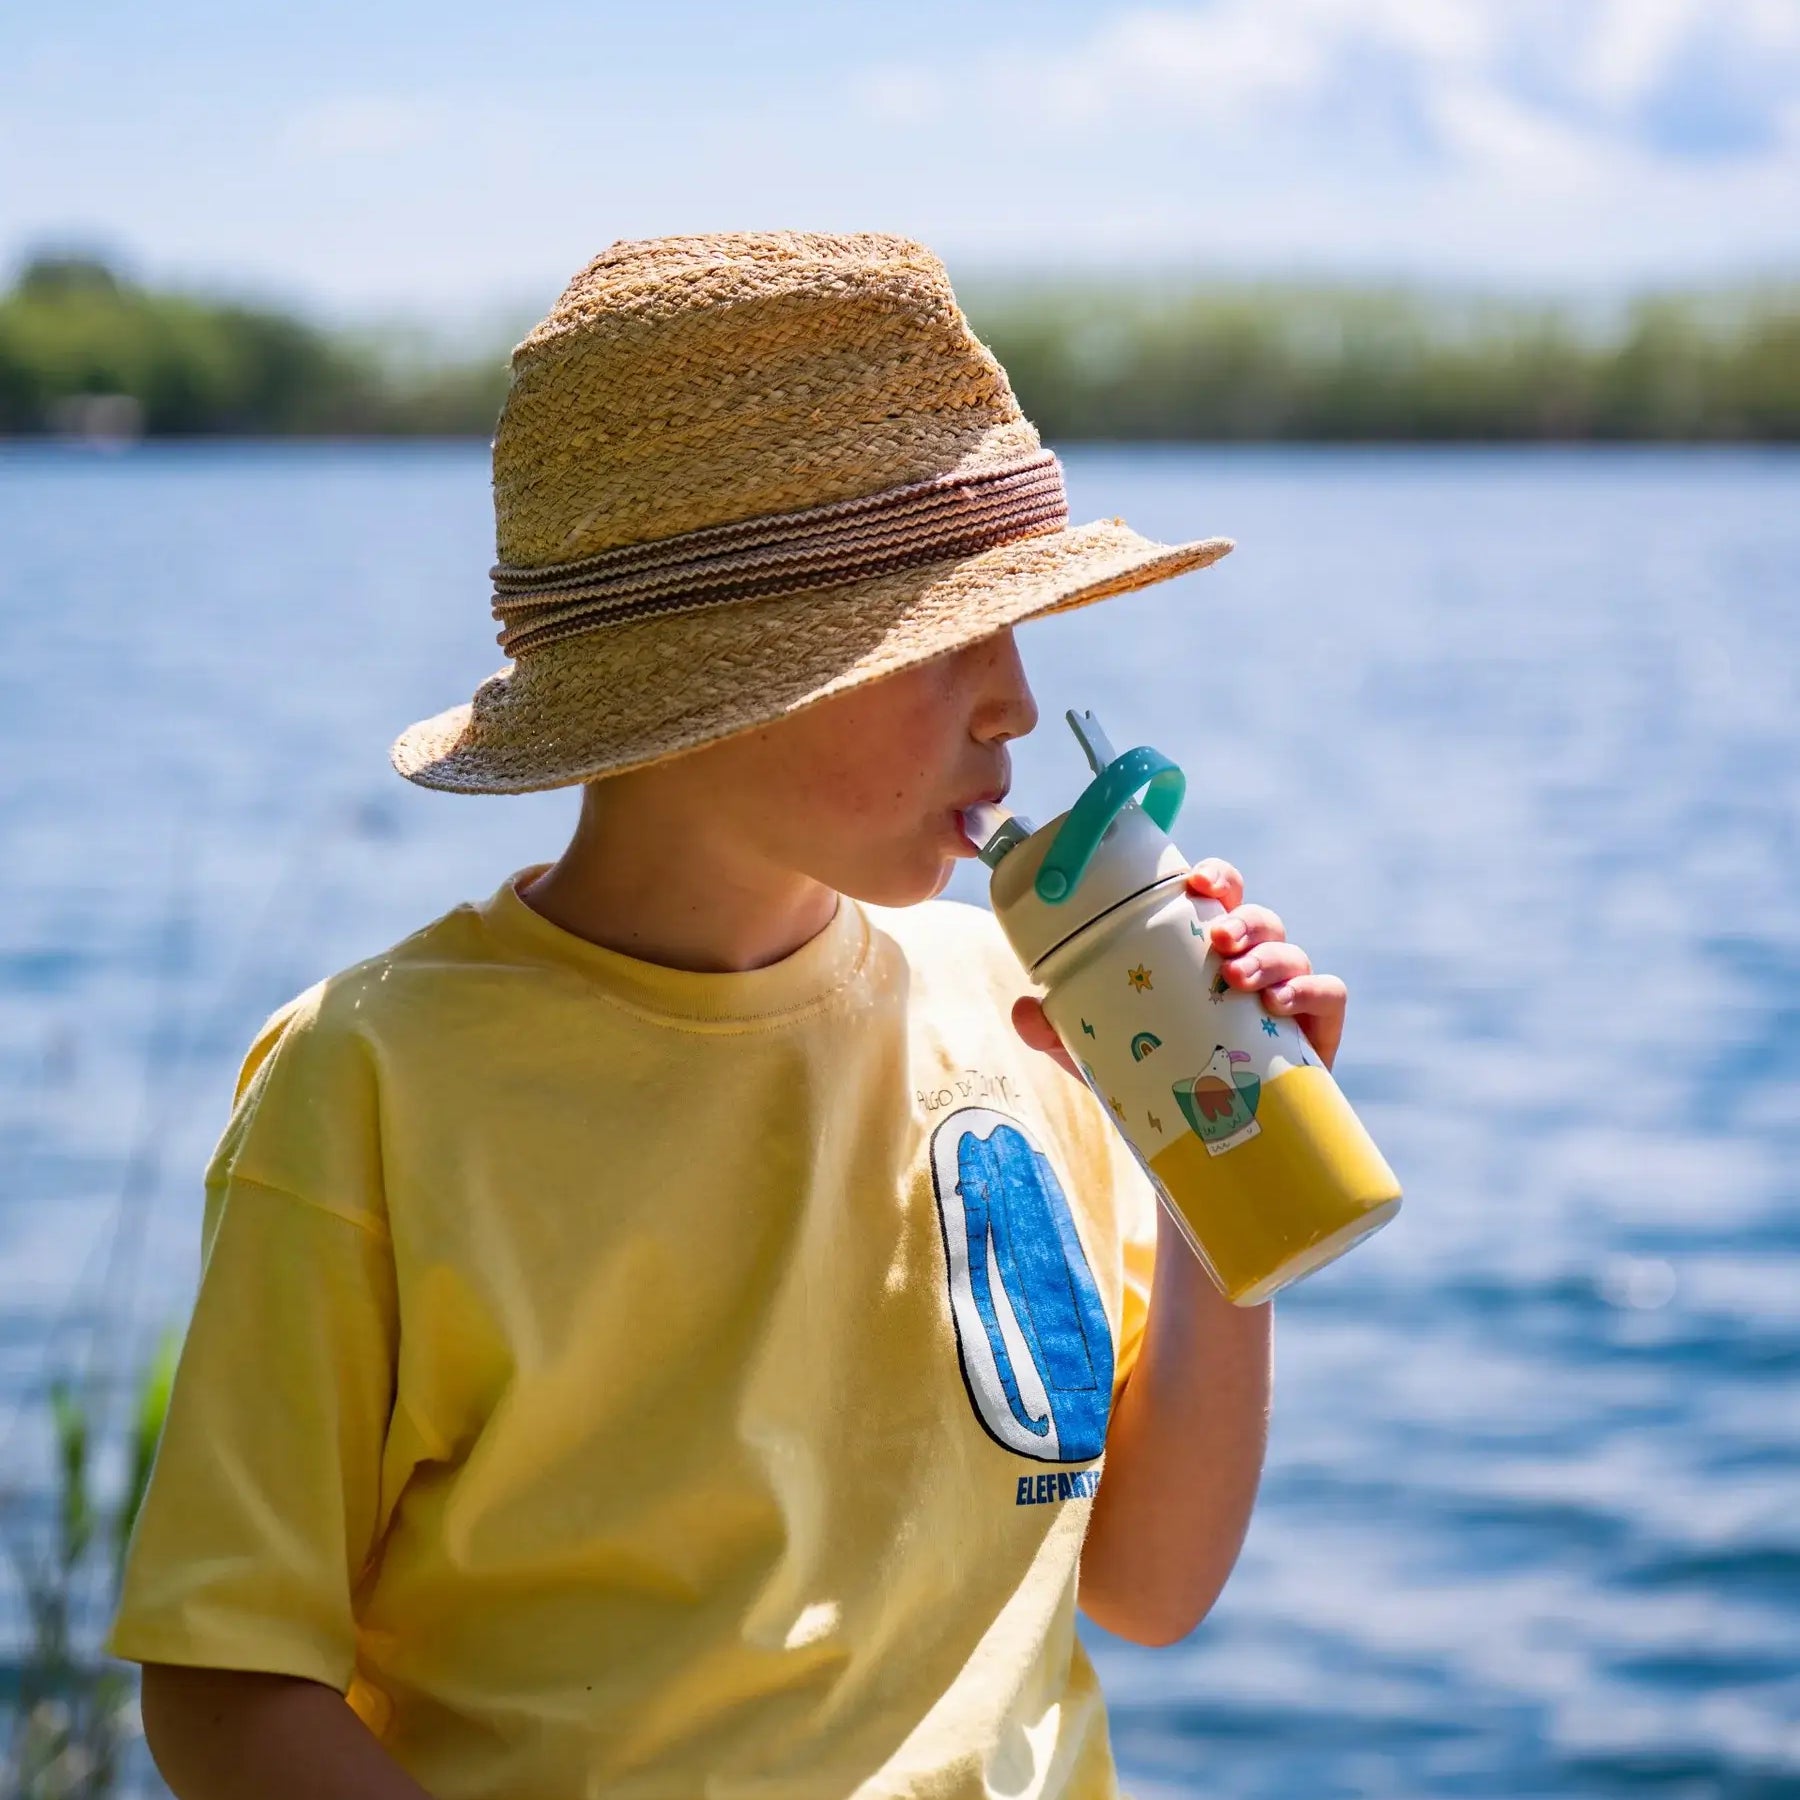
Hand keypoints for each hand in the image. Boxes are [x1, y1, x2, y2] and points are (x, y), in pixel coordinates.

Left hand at [1010, 857, 1346, 1074]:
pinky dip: (1309, 991)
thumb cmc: (1154, 1081)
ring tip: (1239, 980)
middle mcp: (1249, 967)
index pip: (1219, 896)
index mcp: (1203, 954)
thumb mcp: (1099, 1055)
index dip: (1215, 877)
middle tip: (1216, 938)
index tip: (1195, 881)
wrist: (1200, 1153)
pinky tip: (1280, 1005)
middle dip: (1242, 918)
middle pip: (1259, 918)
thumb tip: (1023, 1008)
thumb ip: (1058, 1030)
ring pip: (1291, 952)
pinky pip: (1328, 997)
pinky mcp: (1316, 1036)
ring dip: (1269, 956)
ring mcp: (1287, 999)